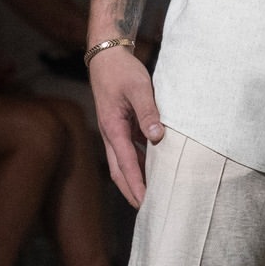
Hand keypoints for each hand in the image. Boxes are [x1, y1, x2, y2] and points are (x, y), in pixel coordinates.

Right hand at [90, 45, 162, 207]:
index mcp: (113, 128)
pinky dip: (139, 163)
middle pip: (119, 171)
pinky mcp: (120, 126)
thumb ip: (149, 113)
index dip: (136, 185)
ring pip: (123, 163)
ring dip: (135, 179)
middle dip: (132, 191)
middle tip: (148, 209)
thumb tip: (157, 137)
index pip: (125, 164)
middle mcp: (111, 134)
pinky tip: (154, 168)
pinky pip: (129, 151)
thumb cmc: (122, 71)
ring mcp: (114, 131)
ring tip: (153, 194)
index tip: (146, 202)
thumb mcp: (139, 88)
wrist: (106, 55)